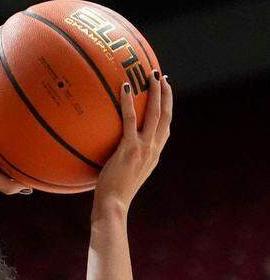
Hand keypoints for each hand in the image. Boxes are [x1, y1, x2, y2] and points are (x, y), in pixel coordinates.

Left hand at [94, 72, 172, 208]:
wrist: (113, 205)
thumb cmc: (112, 194)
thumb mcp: (123, 174)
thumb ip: (123, 160)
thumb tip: (109, 151)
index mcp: (154, 154)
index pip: (166, 128)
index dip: (168, 109)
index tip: (166, 94)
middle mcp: (154, 149)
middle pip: (166, 116)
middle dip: (166, 94)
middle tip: (161, 76)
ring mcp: (144, 148)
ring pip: (155, 114)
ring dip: (155, 92)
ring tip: (151, 74)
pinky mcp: (130, 149)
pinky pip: (130, 120)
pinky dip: (128, 102)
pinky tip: (124, 87)